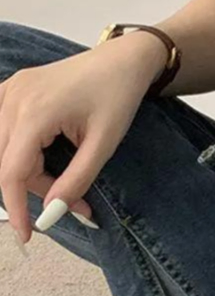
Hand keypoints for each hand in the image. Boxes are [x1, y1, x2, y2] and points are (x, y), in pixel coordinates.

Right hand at [0, 31, 166, 242]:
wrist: (121, 61)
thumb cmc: (117, 97)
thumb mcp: (103, 145)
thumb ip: (76, 179)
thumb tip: (54, 210)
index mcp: (33, 112)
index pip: (11, 171)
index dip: (16, 207)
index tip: (28, 235)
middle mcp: (12, 98)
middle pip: (7, 163)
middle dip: (36, 192)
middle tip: (75, 207)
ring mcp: (8, 91)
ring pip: (4, 151)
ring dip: (32, 176)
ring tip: (68, 185)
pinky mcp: (12, 91)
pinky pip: (5, 133)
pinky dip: (24, 156)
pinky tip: (49, 163)